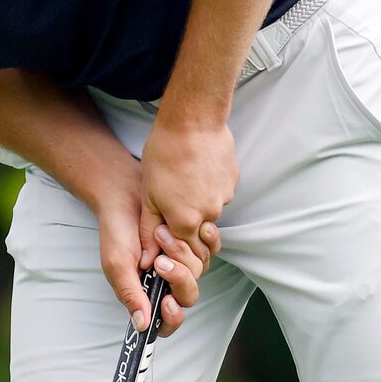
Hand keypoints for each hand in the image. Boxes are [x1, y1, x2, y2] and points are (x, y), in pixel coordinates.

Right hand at [94, 159, 215, 338]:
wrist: (126, 192)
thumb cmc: (116, 229)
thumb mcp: (117, 264)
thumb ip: (130, 294)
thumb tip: (142, 325)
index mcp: (147, 293)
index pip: (166, 321)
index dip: (172, 318)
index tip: (167, 301)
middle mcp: (166, 281)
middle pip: (188, 296)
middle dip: (178, 278)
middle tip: (160, 260)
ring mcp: (182, 262)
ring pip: (198, 271)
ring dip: (181, 251)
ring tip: (160, 231)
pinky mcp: (193, 243)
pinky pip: (209, 250)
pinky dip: (199, 239)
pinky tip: (184, 227)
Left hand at [139, 119, 237, 273]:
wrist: (192, 121)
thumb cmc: (164, 155)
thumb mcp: (148, 195)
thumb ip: (149, 230)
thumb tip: (147, 260)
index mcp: (186, 222)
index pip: (185, 248)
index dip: (175, 240)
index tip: (167, 226)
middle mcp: (210, 214)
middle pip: (201, 232)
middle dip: (189, 221)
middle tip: (176, 194)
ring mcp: (225, 196)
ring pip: (212, 209)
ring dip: (199, 200)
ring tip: (185, 176)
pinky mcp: (233, 180)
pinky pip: (221, 191)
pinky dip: (210, 185)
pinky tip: (198, 167)